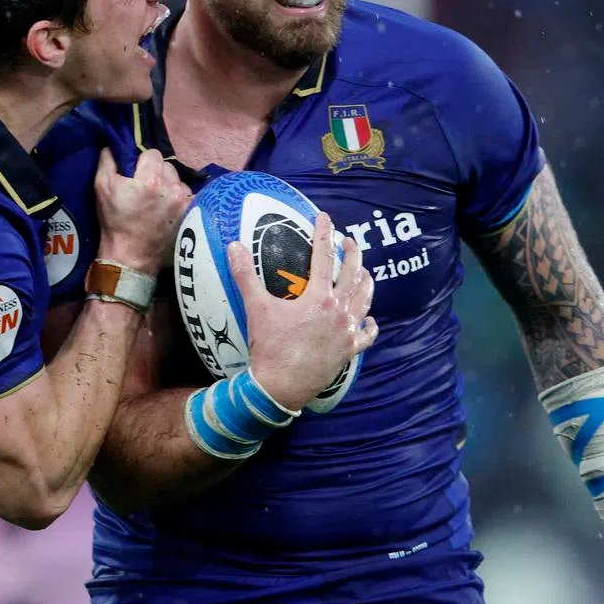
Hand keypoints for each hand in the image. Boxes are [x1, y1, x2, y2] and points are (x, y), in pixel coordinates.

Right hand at [95, 147, 190, 273]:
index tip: (136, 174)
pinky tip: (167, 209)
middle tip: (145, 188)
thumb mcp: (102, 187)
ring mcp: (184, 202)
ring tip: (156, 201)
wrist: (131, 256)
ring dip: (168, 185)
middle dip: (156, 172)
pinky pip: (186, 195)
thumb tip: (115, 144)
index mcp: (150, 179)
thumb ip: (108, 160)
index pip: (152, 153)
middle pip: (167, 166)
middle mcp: (171, 188)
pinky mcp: (190, 214)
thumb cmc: (115, 222)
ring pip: (178, 180)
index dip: (142, 161)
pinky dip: (177, 198)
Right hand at [233, 212, 377, 410]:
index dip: (324, 233)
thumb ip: (245, 276)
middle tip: (349, 242)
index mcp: (318, 297)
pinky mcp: (349, 351)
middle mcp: (338, 311)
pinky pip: (366, 335)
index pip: (324, 256)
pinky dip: (369, 325)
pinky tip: (369, 320)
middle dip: (354, 254)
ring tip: (365, 272)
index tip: (325, 217)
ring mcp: (347, 332)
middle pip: (354, 274)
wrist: (281, 386)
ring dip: (366, 283)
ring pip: (365, 300)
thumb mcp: (257, 309)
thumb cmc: (270, 347)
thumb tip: (234, 246)